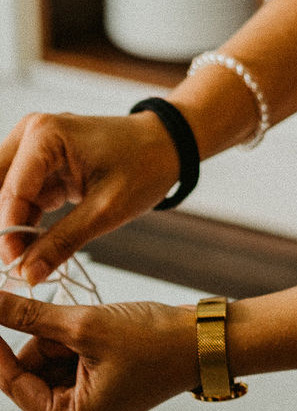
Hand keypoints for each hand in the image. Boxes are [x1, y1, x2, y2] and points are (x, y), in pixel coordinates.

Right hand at [0, 111, 180, 282]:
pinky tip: (31, 250)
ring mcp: (33, 149)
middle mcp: (32, 135)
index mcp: (45, 135)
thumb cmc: (145, 165)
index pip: (10, 192)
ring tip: (24, 261)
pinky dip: (22, 224)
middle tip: (14, 264)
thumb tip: (27, 274)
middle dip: (4, 228)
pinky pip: (18, 199)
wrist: (167, 145)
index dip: (8, 235)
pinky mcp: (39, 165)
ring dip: (11, 229)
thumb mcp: (106, 209)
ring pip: (3, 196)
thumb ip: (62, 241)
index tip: (14, 269)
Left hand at [0, 292, 196, 410]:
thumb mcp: (86, 326)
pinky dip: (77, 339)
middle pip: (32, 372)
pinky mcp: (99, 390)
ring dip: (63, 336)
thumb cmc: (155, 342)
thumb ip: (31, 316)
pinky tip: (102, 329)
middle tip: (73, 317)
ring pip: (50, 363)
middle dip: (46, 338)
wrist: (204, 340)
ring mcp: (87, 408)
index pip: (14, 382)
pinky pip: (70, 362)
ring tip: (97, 325)